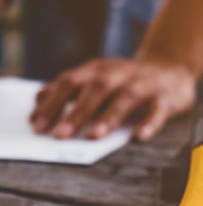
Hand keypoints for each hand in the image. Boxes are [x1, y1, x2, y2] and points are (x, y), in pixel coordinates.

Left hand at [30, 56, 196, 140]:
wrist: (169, 69)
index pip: (68, 83)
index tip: (36, 127)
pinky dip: (149, 122)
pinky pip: (158, 109)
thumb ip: (65, 91)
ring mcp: (142, 83)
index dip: (51, 104)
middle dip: (75, 112)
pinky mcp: (166, 96)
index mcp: (94, 70)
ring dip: (108, 117)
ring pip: (125, 98)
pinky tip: (139, 136)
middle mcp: (117, 73)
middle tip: (58, 135)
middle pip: (94, 90)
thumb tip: (36, 102)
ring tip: (93, 136)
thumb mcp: (91, 80)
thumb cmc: (119, 81)